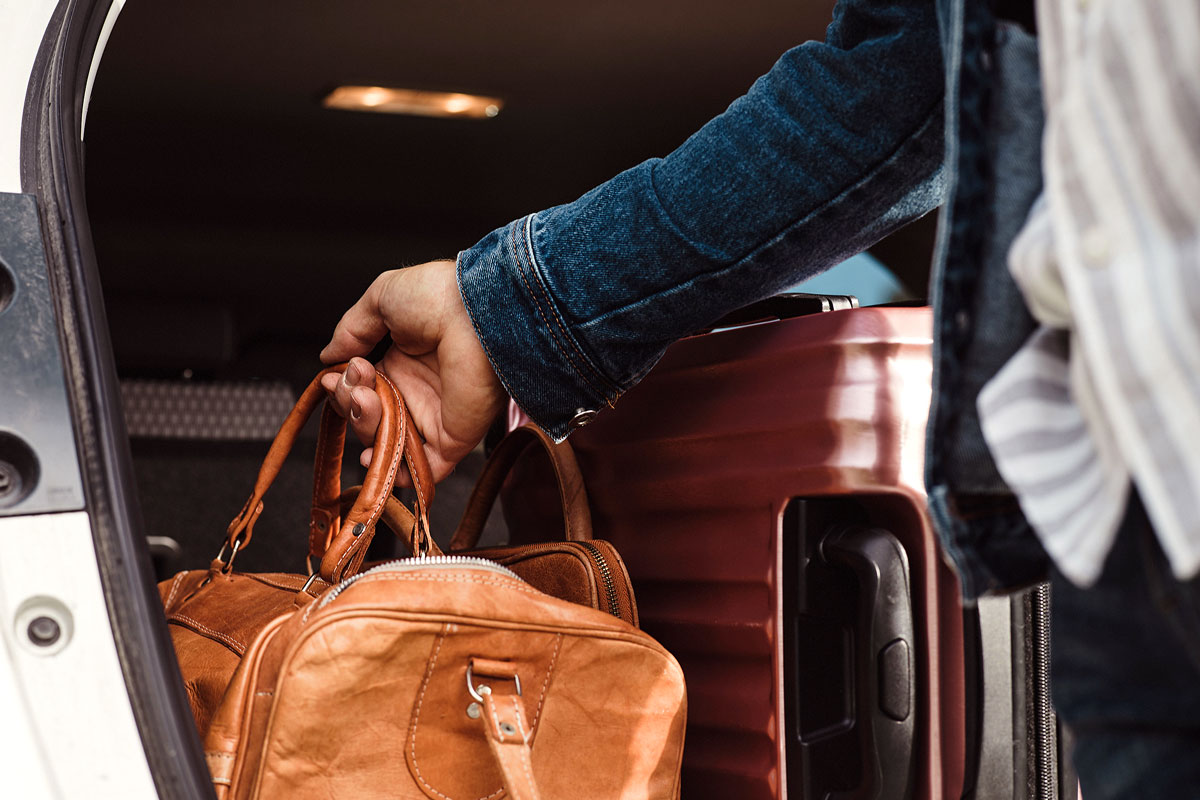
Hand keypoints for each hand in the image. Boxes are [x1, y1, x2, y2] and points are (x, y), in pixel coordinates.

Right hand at [320, 260, 506, 482]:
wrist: (476, 312)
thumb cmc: (437, 296)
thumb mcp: (382, 299)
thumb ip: (351, 330)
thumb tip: (328, 357)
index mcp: (401, 360)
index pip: (361, 388)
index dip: (343, 387)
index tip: (335, 375)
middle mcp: (416, 390)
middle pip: (369, 417)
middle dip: (350, 403)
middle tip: (358, 380)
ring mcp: (434, 416)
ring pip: (387, 443)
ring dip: (365, 427)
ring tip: (366, 397)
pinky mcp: (453, 438)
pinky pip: (424, 470)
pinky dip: (398, 474)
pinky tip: (374, 458)